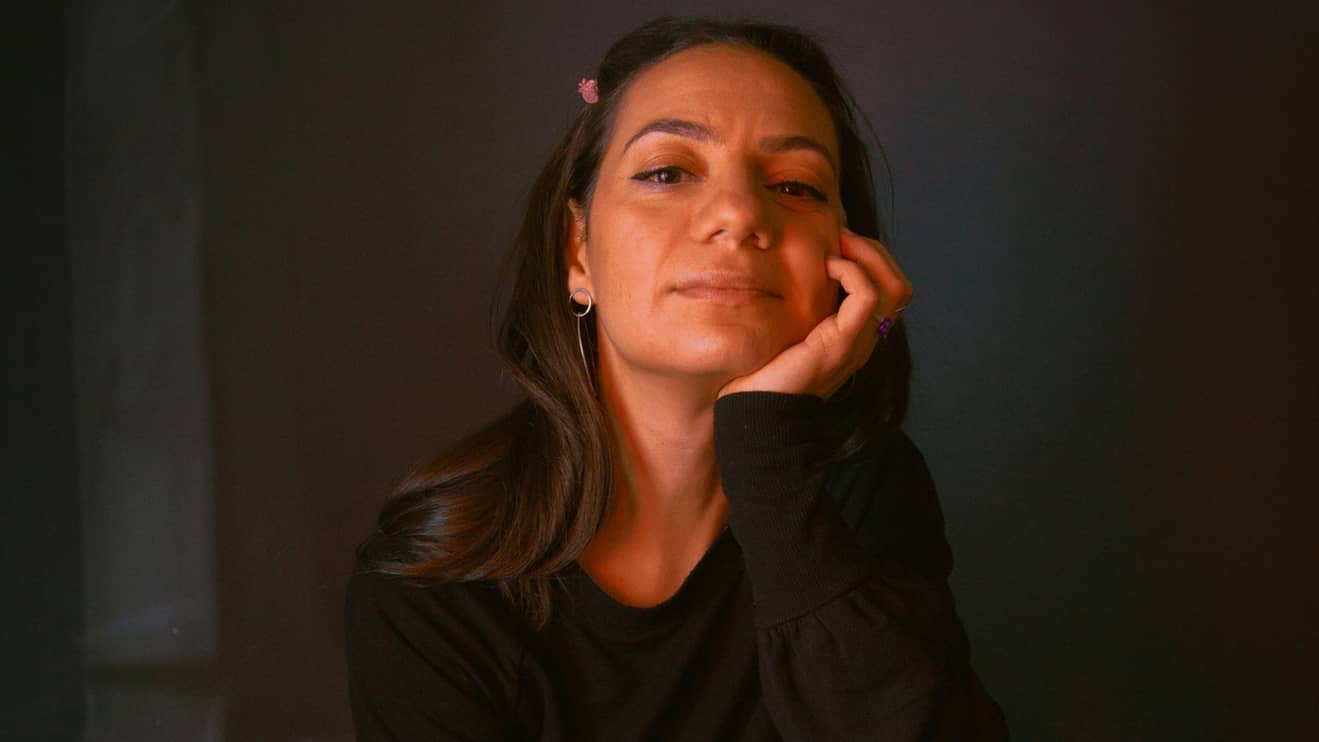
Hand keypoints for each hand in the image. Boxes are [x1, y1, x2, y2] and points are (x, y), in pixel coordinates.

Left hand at [717, 227, 913, 399]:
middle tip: (840, 234)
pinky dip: (853, 271)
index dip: (868, 258)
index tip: (836, 240)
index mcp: (853, 335)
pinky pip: (869, 296)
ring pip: (893, 286)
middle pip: (898, 284)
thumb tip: (791, 268)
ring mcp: (858, 342)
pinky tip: (827, 266)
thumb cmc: (760, 371)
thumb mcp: (784, 328)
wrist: (754, 410)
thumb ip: (798, 305)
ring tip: (838, 243)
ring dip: (867, 254)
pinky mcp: (844, 343)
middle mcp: (864, 338)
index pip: (887, 288)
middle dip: (873, 251)